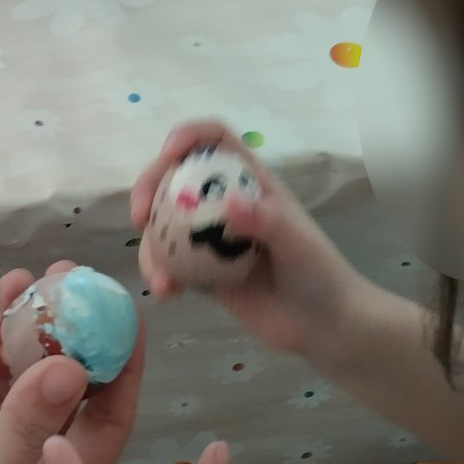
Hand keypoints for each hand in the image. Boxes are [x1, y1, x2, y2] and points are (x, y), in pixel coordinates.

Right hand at [0, 262, 144, 463]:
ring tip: (27, 277)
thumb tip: (73, 366)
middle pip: (63, 386)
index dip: (122, 371)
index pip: (105, 424)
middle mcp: (28, 461)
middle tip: (74, 277)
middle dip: (72, 331)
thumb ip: (22, 432)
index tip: (129, 316)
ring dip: (23, 326)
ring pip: (15, 371)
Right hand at [132, 118, 366, 360]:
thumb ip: (266, 221)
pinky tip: (166, 294)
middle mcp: (225, 204)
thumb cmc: (320, 275)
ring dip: (149, 245)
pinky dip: (159, 274)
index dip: (187, 137)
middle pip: (175, 177)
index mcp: (250, 183)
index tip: (168, 157)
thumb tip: (227, 205)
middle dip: (148, 188)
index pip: (214, 140)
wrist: (324, 327)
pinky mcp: (202, 272)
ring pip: (163, 224)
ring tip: (158, 277)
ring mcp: (211, 239)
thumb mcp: (298, 244)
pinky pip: (168, 264)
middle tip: (139, 217)